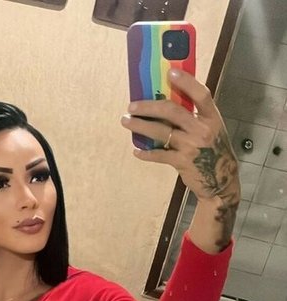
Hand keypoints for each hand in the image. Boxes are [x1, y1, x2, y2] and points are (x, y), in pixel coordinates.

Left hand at [121, 70, 240, 204]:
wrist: (221, 182)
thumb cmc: (214, 152)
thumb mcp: (212, 131)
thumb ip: (196, 118)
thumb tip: (169, 104)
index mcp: (212, 118)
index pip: (201, 95)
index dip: (186, 82)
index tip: (169, 73)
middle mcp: (202, 130)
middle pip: (172, 111)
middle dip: (148, 107)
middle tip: (132, 106)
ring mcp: (191, 146)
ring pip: (161, 132)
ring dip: (140, 126)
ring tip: (126, 121)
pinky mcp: (182, 162)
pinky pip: (159, 155)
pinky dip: (146, 153)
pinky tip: (136, 150)